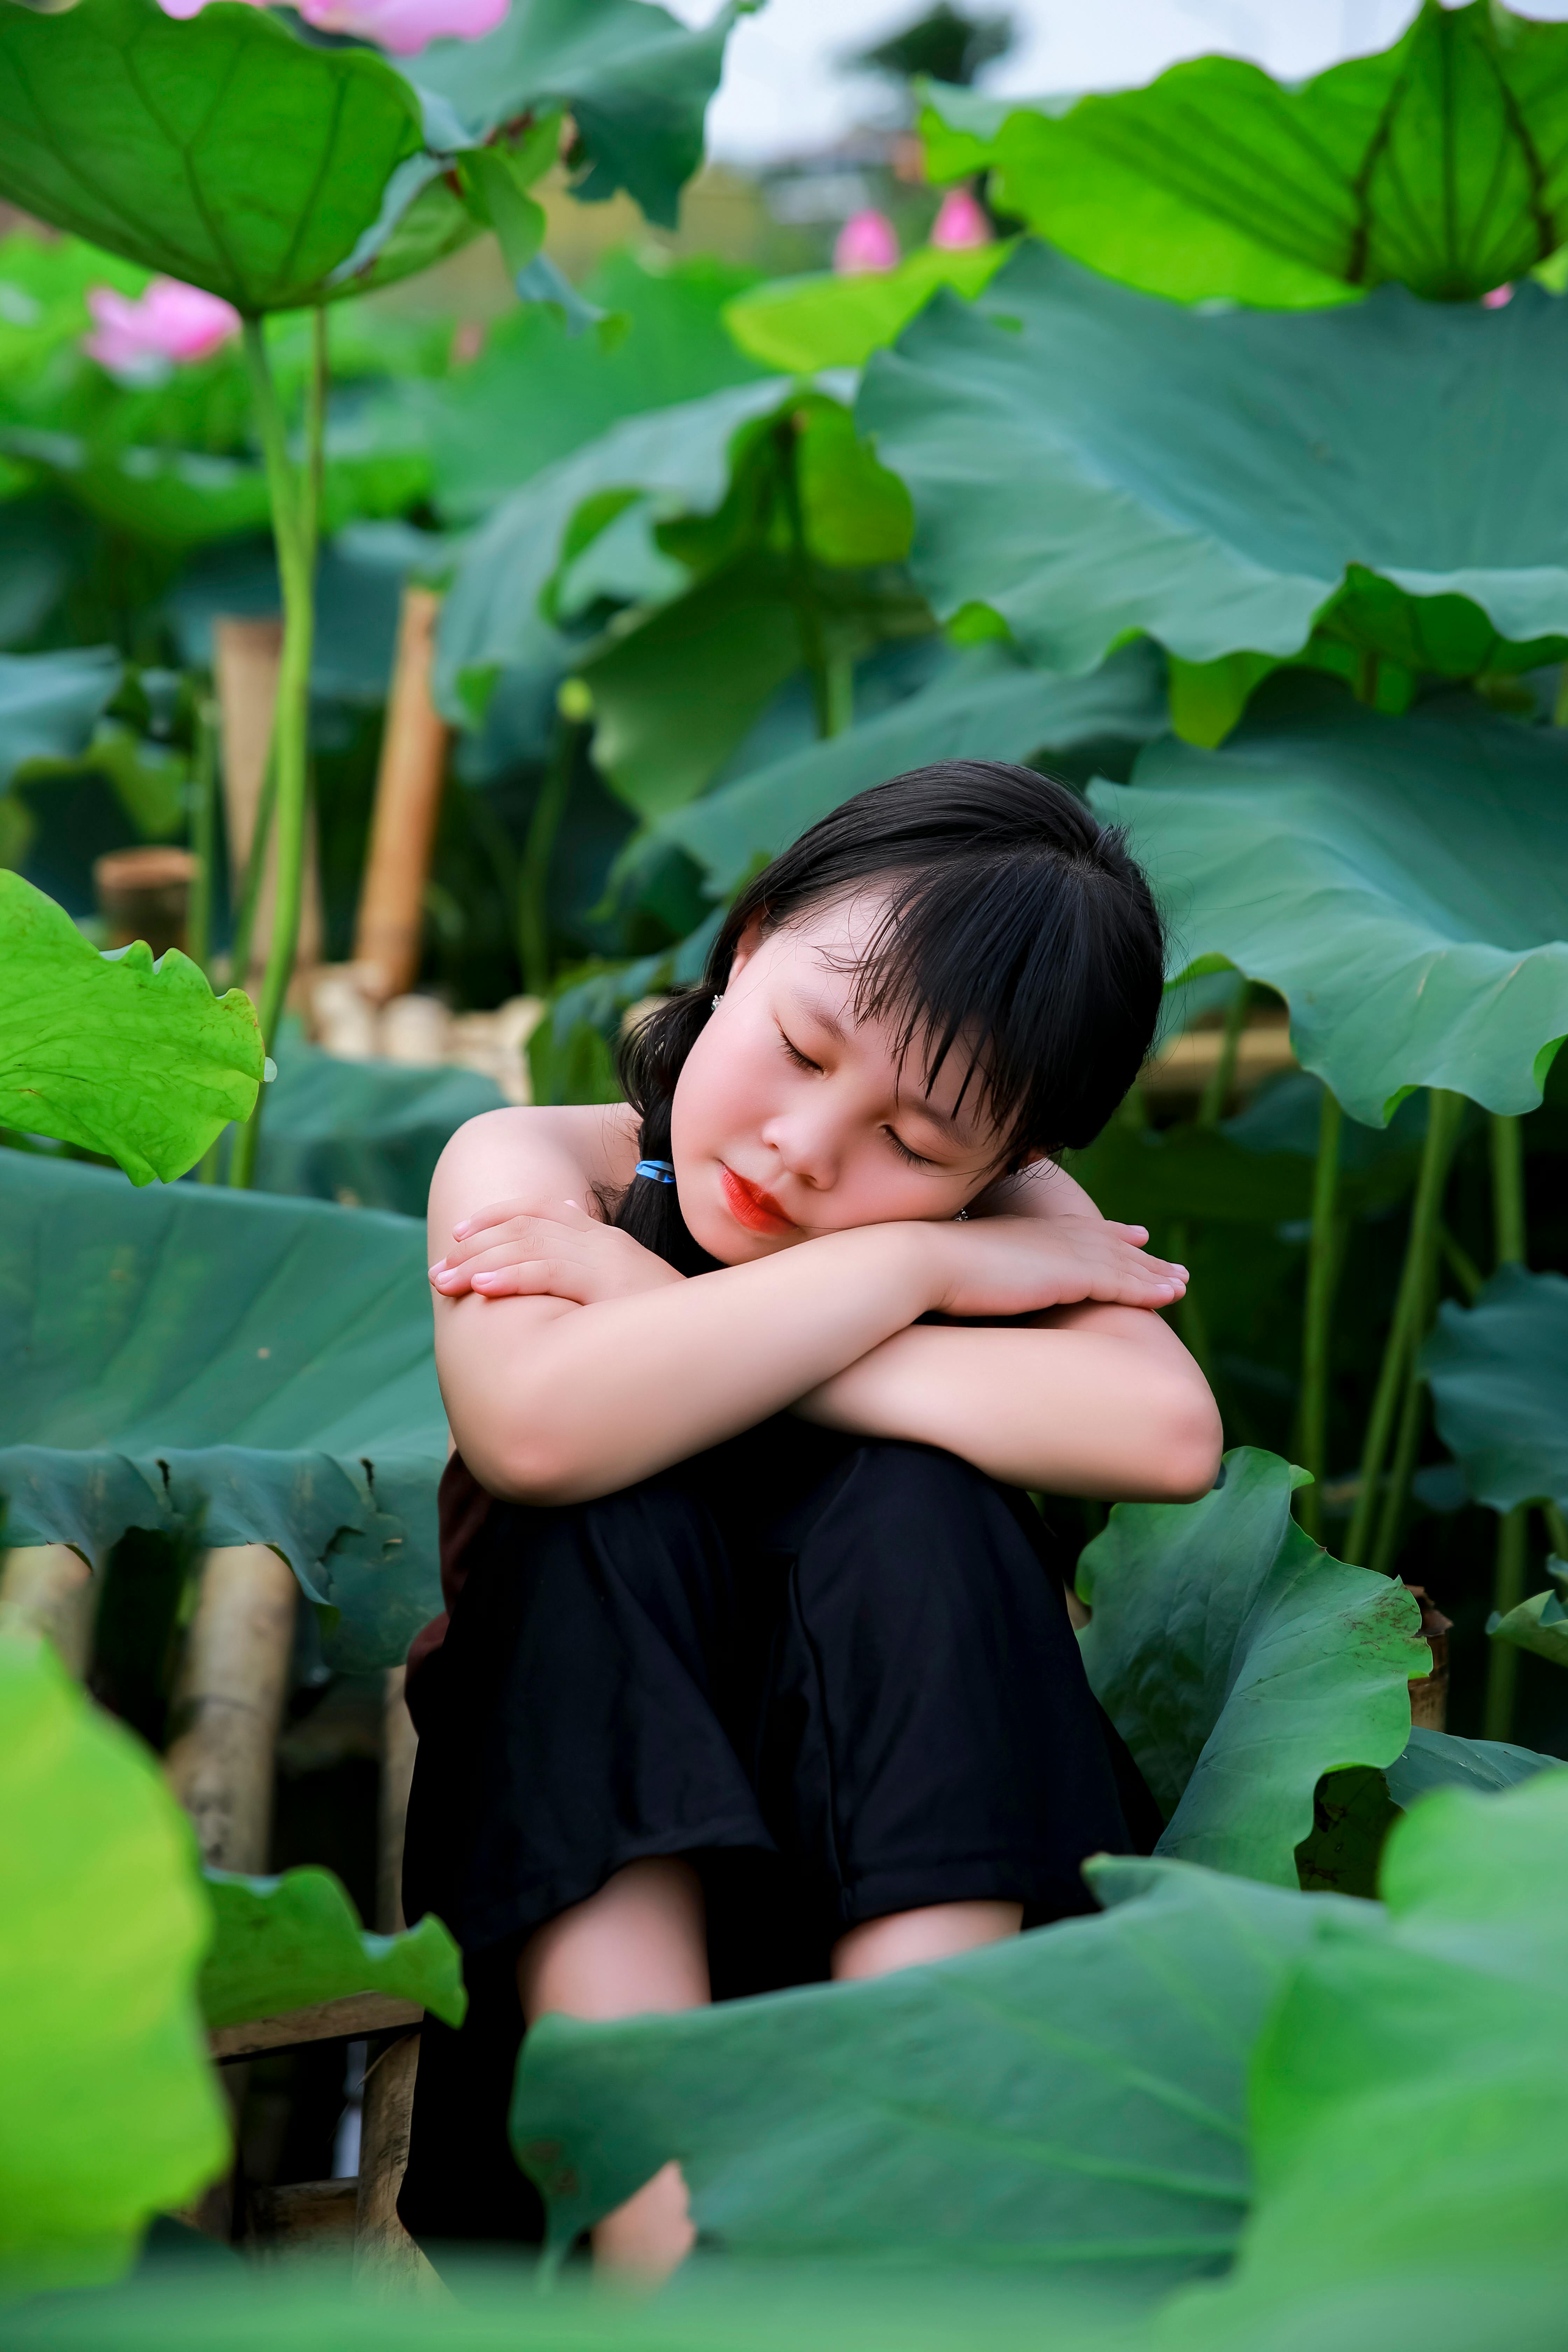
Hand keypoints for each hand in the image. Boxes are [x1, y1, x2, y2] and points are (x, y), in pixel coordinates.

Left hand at [430, 1197, 684, 1306]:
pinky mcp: (608, 1281)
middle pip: (524, 1229)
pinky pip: (549, 1271)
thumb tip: (570, 1231)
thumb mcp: (630, 1293)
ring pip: (527, 1247)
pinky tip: (481, 1288)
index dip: (495, 1220)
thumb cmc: (671, 1326)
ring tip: (444, 1282)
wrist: (719, 1338)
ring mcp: (606, 1259)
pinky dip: (511, 1276)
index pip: (540, 1214)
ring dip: (479, 1264)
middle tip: (436, 1273)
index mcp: (605, 1242)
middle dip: (474, 1249)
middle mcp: (602, 1242)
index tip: (459, 1237)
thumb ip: (598, 1268)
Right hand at [929, 1212, 1186, 1320]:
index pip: (1079, 1232)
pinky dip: (1151, 1288)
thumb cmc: (927, 1269)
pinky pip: (1124, 1282)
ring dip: (1156, 1274)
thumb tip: (970, 1285)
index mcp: (1027, 1232)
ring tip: (1182, 1283)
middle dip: (1143, 1257)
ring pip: (1126, 1264)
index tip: (1134, 1236)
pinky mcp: (1073, 1275)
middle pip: (1111, 1245)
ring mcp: (1064, 1253)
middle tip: (1171, 1266)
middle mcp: (1052, 1236)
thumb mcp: (959, 1264)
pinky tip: (1173, 1295)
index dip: (1109, 1235)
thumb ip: (978, 1270)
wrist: (924, 1262)